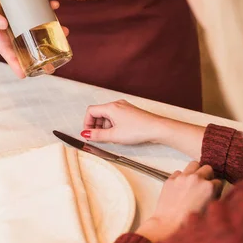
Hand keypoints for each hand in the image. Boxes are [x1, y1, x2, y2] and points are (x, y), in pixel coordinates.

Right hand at [0, 0, 66, 77]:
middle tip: (55, 60)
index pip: (6, 50)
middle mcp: (7, 22)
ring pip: (35, 23)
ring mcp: (15, 10)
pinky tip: (55, 3)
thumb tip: (3, 25)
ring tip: (65, 30)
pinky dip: (47, 4)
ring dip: (50, 27)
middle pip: (26, 39)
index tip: (24, 75)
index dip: (15, 63)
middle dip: (41, 50)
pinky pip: (36, 4)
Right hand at [81, 99, 206, 157]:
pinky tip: (118, 135)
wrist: (157, 128)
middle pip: (99, 113)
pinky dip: (113, 125)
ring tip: (110, 138)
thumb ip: (97, 135)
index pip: (91, 111)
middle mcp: (117, 104)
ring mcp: (124, 108)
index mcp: (111, 107)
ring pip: (107, 116)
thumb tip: (86, 134)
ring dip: (104, 127)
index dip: (87, 123)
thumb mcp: (114, 135)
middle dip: (95, 126)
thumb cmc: (138, 130)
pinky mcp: (129, 113)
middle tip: (97, 138)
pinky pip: (115, 117)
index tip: (88, 134)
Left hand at [137, 161, 222, 241]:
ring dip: (195, 171)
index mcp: (209, 188)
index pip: (219, 182)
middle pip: (208, 168)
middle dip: (208, 176)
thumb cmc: (189, 223)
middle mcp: (196, 179)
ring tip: (193, 182)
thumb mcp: (209, 212)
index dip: (216, 189)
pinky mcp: (170, 179)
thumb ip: (214, 199)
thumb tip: (214, 193)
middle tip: (204, 185)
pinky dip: (181, 177)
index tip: (213, 193)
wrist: (168, 226)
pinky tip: (181, 187)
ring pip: (193, 164)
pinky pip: (179, 172)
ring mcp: (182, 177)